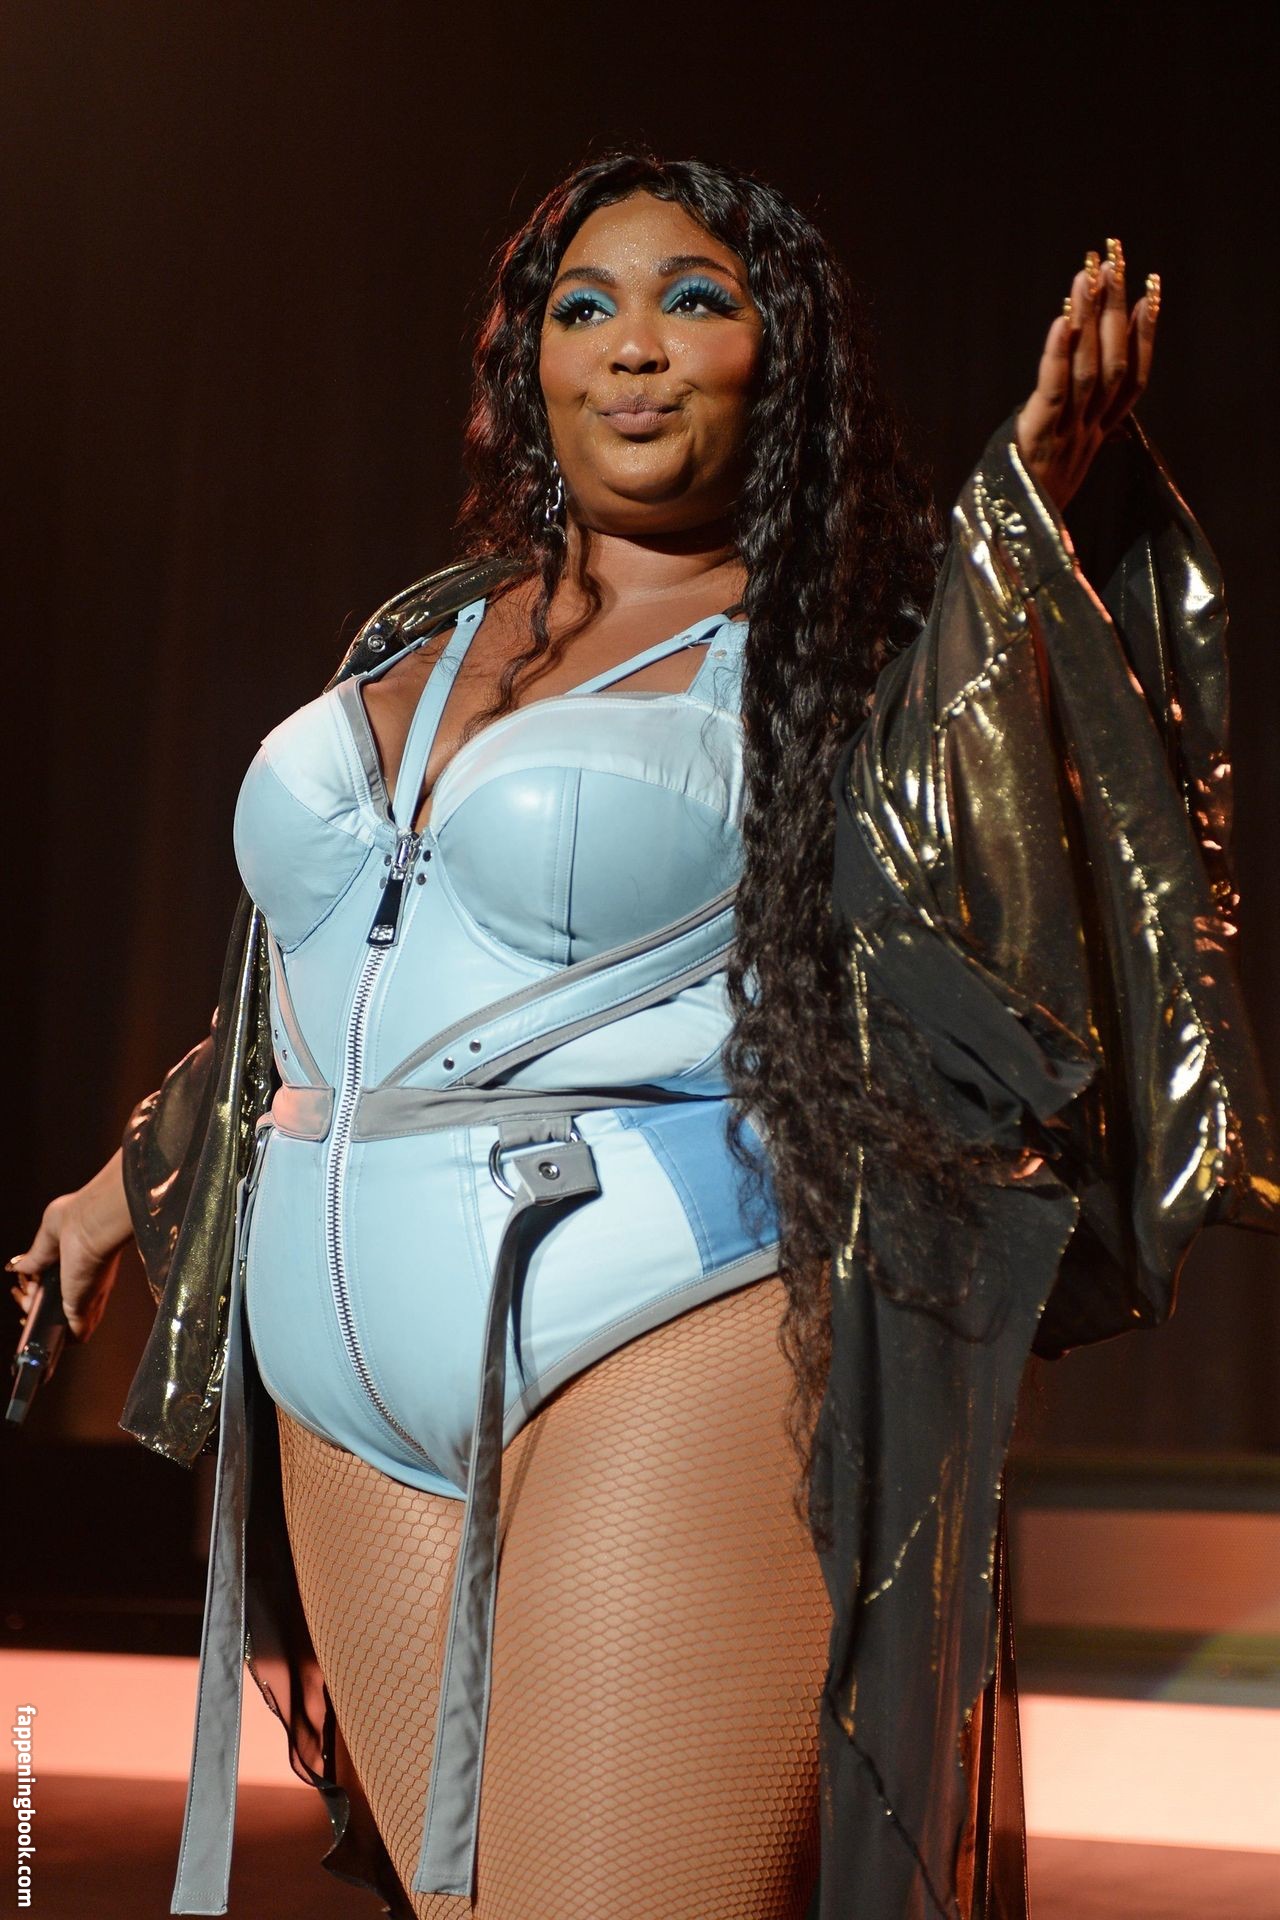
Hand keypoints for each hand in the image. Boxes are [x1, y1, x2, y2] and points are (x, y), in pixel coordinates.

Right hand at [8, 1149, 131, 1341]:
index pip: (63, 1285)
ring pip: (64, 1322)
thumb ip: (36, 1255)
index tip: (26, 1286)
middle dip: (34, 1302)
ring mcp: (87, 1297)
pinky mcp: (83, 1309)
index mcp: (81, 1261)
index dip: (41, 1288)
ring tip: (26, 1298)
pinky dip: (55, 1336)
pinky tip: (32, 1318)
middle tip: (22, 1293)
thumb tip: (20, 1266)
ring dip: (38, 1315)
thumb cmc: (79, 1217)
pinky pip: (76, 1336)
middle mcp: (87, 1281)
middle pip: (62, 1305)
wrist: (91, 1222)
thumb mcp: (49, 1234)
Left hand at [1015, 239, 1159, 510]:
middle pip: (1114, 361)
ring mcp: (1067, 434)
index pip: (1133, 380)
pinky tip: (1061, 318)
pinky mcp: (1039, 437)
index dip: (1147, 335)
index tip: (1152, 292)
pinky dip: (1058, 353)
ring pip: (1089, 368)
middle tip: (1116, 256)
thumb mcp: (1061, 464)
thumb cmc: (1032, 503)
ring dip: (1090, 318)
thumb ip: (1076, 430)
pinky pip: (1054, 390)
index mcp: (1098, 437)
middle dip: (1116, 307)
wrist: (1016, 547)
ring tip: (1090, 272)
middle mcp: (1089, 432)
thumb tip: (1078, 398)